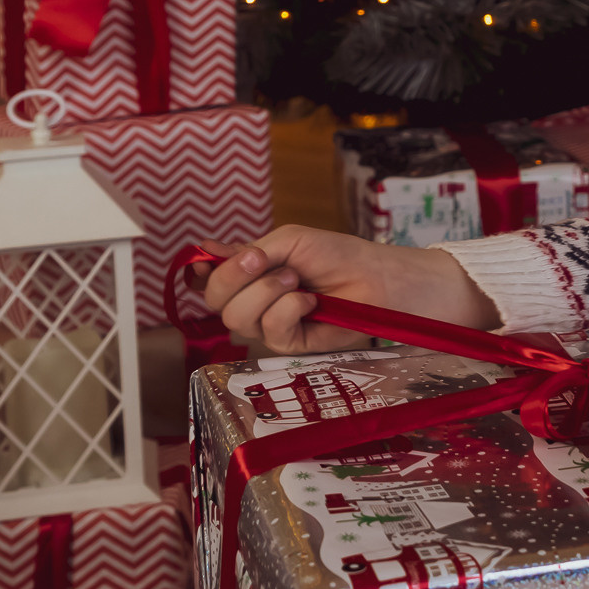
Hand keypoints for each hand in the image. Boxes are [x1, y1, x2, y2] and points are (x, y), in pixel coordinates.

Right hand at [197, 227, 499, 355]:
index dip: (205, 274)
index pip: (211, 280)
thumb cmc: (343, 255)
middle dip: (235, 279)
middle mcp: (257, 301)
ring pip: (237, 319)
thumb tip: (204, 249)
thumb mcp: (291, 242)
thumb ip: (248, 250)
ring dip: (265, 293)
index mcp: (253, 274)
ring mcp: (274, 325)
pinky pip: (270, 333)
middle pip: (216, 303)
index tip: (214, 263)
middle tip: (267, 262)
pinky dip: (287, 311)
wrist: (383, 279)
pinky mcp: (294, 346)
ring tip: (297, 280)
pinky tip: (311, 301)